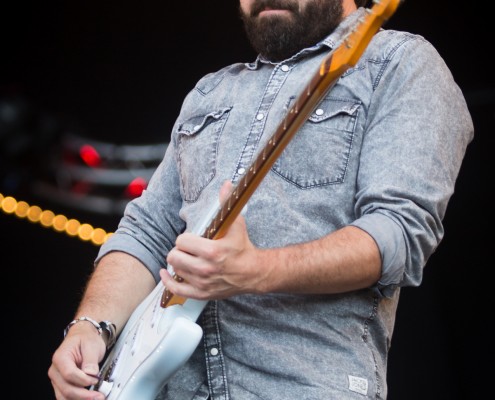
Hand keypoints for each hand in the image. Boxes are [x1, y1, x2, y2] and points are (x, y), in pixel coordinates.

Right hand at [48, 322, 106, 399]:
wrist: (82, 337)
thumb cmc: (85, 339)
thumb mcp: (92, 345)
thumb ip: (91, 361)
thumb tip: (91, 374)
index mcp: (60, 357)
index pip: (69, 374)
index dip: (83, 380)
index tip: (96, 380)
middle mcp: (55, 370)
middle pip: (66, 389)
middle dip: (84, 395)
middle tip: (99, 396)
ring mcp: (57, 380)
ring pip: (65, 397)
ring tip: (96, 398)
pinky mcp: (62, 385)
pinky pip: (67, 397)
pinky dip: (78, 399)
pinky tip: (89, 398)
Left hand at [160, 181, 266, 299]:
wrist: (253, 272)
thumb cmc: (243, 248)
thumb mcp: (236, 224)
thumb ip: (227, 204)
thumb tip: (226, 185)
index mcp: (212, 251)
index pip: (182, 242)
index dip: (185, 238)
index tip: (191, 239)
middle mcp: (206, 269)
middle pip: (174, 256)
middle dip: (179, 250)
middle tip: (188, 249)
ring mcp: (203, 283)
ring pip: (175, 270)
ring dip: (178, 263)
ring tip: (187, 258)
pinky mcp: (201, 293)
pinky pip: (176, 289)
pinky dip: (168, 281)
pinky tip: (166, 273)